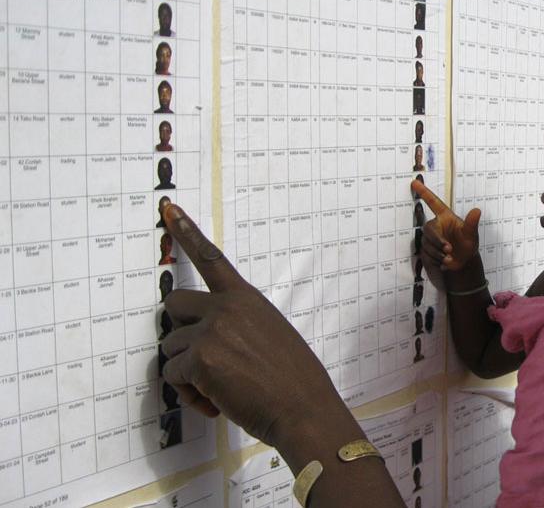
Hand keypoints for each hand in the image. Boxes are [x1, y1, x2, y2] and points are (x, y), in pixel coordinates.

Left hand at [158, 203, 340, 448]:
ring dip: (187, 372)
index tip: (169, 208)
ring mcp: (212, 330)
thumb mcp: (270, 335)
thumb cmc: (291, 379)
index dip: (187, 232)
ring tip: (218, 389)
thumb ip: (237, 326)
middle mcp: (226, 307)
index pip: (211, 258)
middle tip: (199, 357)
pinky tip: (216, 402)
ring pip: (171, 348)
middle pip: (174, 304)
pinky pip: (174, 375)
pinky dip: (189, 394)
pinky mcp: (200, 358)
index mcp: (246, 298)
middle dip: (179, 332)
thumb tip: (206, 340)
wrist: (302, 407)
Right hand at [411, 180, 480, 278]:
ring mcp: (430, 238)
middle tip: (449, 249)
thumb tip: (477, 211)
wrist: (464, 263)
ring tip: (450, 258)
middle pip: (428, 229)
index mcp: (445, 217)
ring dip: (438, 253)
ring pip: (427, 243)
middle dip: (437, 240)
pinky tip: (444, 262)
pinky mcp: (426, 250)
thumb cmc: (468, 245)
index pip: (433, 203)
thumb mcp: (472, 235)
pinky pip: (425, 254)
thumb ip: (472, 224)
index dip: (424, 192)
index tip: (415, 182)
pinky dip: (436, 259)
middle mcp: (436, 226)